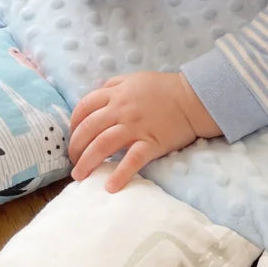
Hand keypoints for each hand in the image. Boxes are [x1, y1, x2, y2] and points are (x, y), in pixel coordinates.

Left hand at [68, 71, 221, 189]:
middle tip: (73, 161)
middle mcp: (121, 110)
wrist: (194, 98)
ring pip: (102, 145)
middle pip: (88, 129)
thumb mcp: (135, 78)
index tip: (72, 137)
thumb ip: (113, 85)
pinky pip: (132, 160)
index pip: (84, 108)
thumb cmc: (165, 88)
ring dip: (87, 162)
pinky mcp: (151, 143)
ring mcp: (135, 127)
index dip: (73, 124)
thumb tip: (95, 94)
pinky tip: (110, 187)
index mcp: (116, 94)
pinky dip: (120, 174)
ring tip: (80, 176)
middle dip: (75, 147)